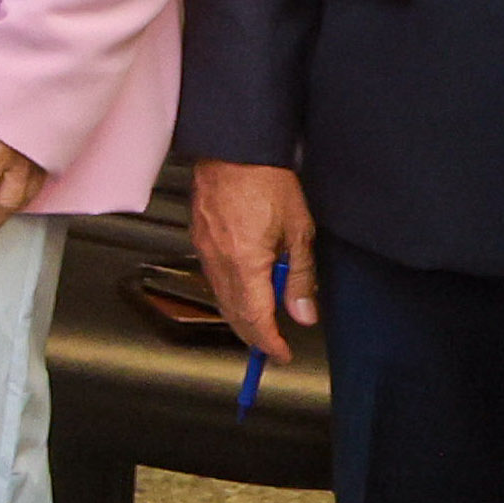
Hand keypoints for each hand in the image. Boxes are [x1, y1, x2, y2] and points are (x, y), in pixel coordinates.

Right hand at [189, 158, 316, 363]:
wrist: (234, 148)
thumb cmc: (267, 180)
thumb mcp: (298, 231)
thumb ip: (301, 277)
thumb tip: (304, 314)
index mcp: (245, 264)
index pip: (255, 319)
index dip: (269, 343)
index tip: (281, 354)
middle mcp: (219, 262)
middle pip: (233, 315)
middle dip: (253, 336)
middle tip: (271, 347)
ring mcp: (205, 251)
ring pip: (220, 298)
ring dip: (241, 316)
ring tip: (262, 323)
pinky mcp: (199, 239)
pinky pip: (213, 278)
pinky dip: (229, 294)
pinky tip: (244, 290)